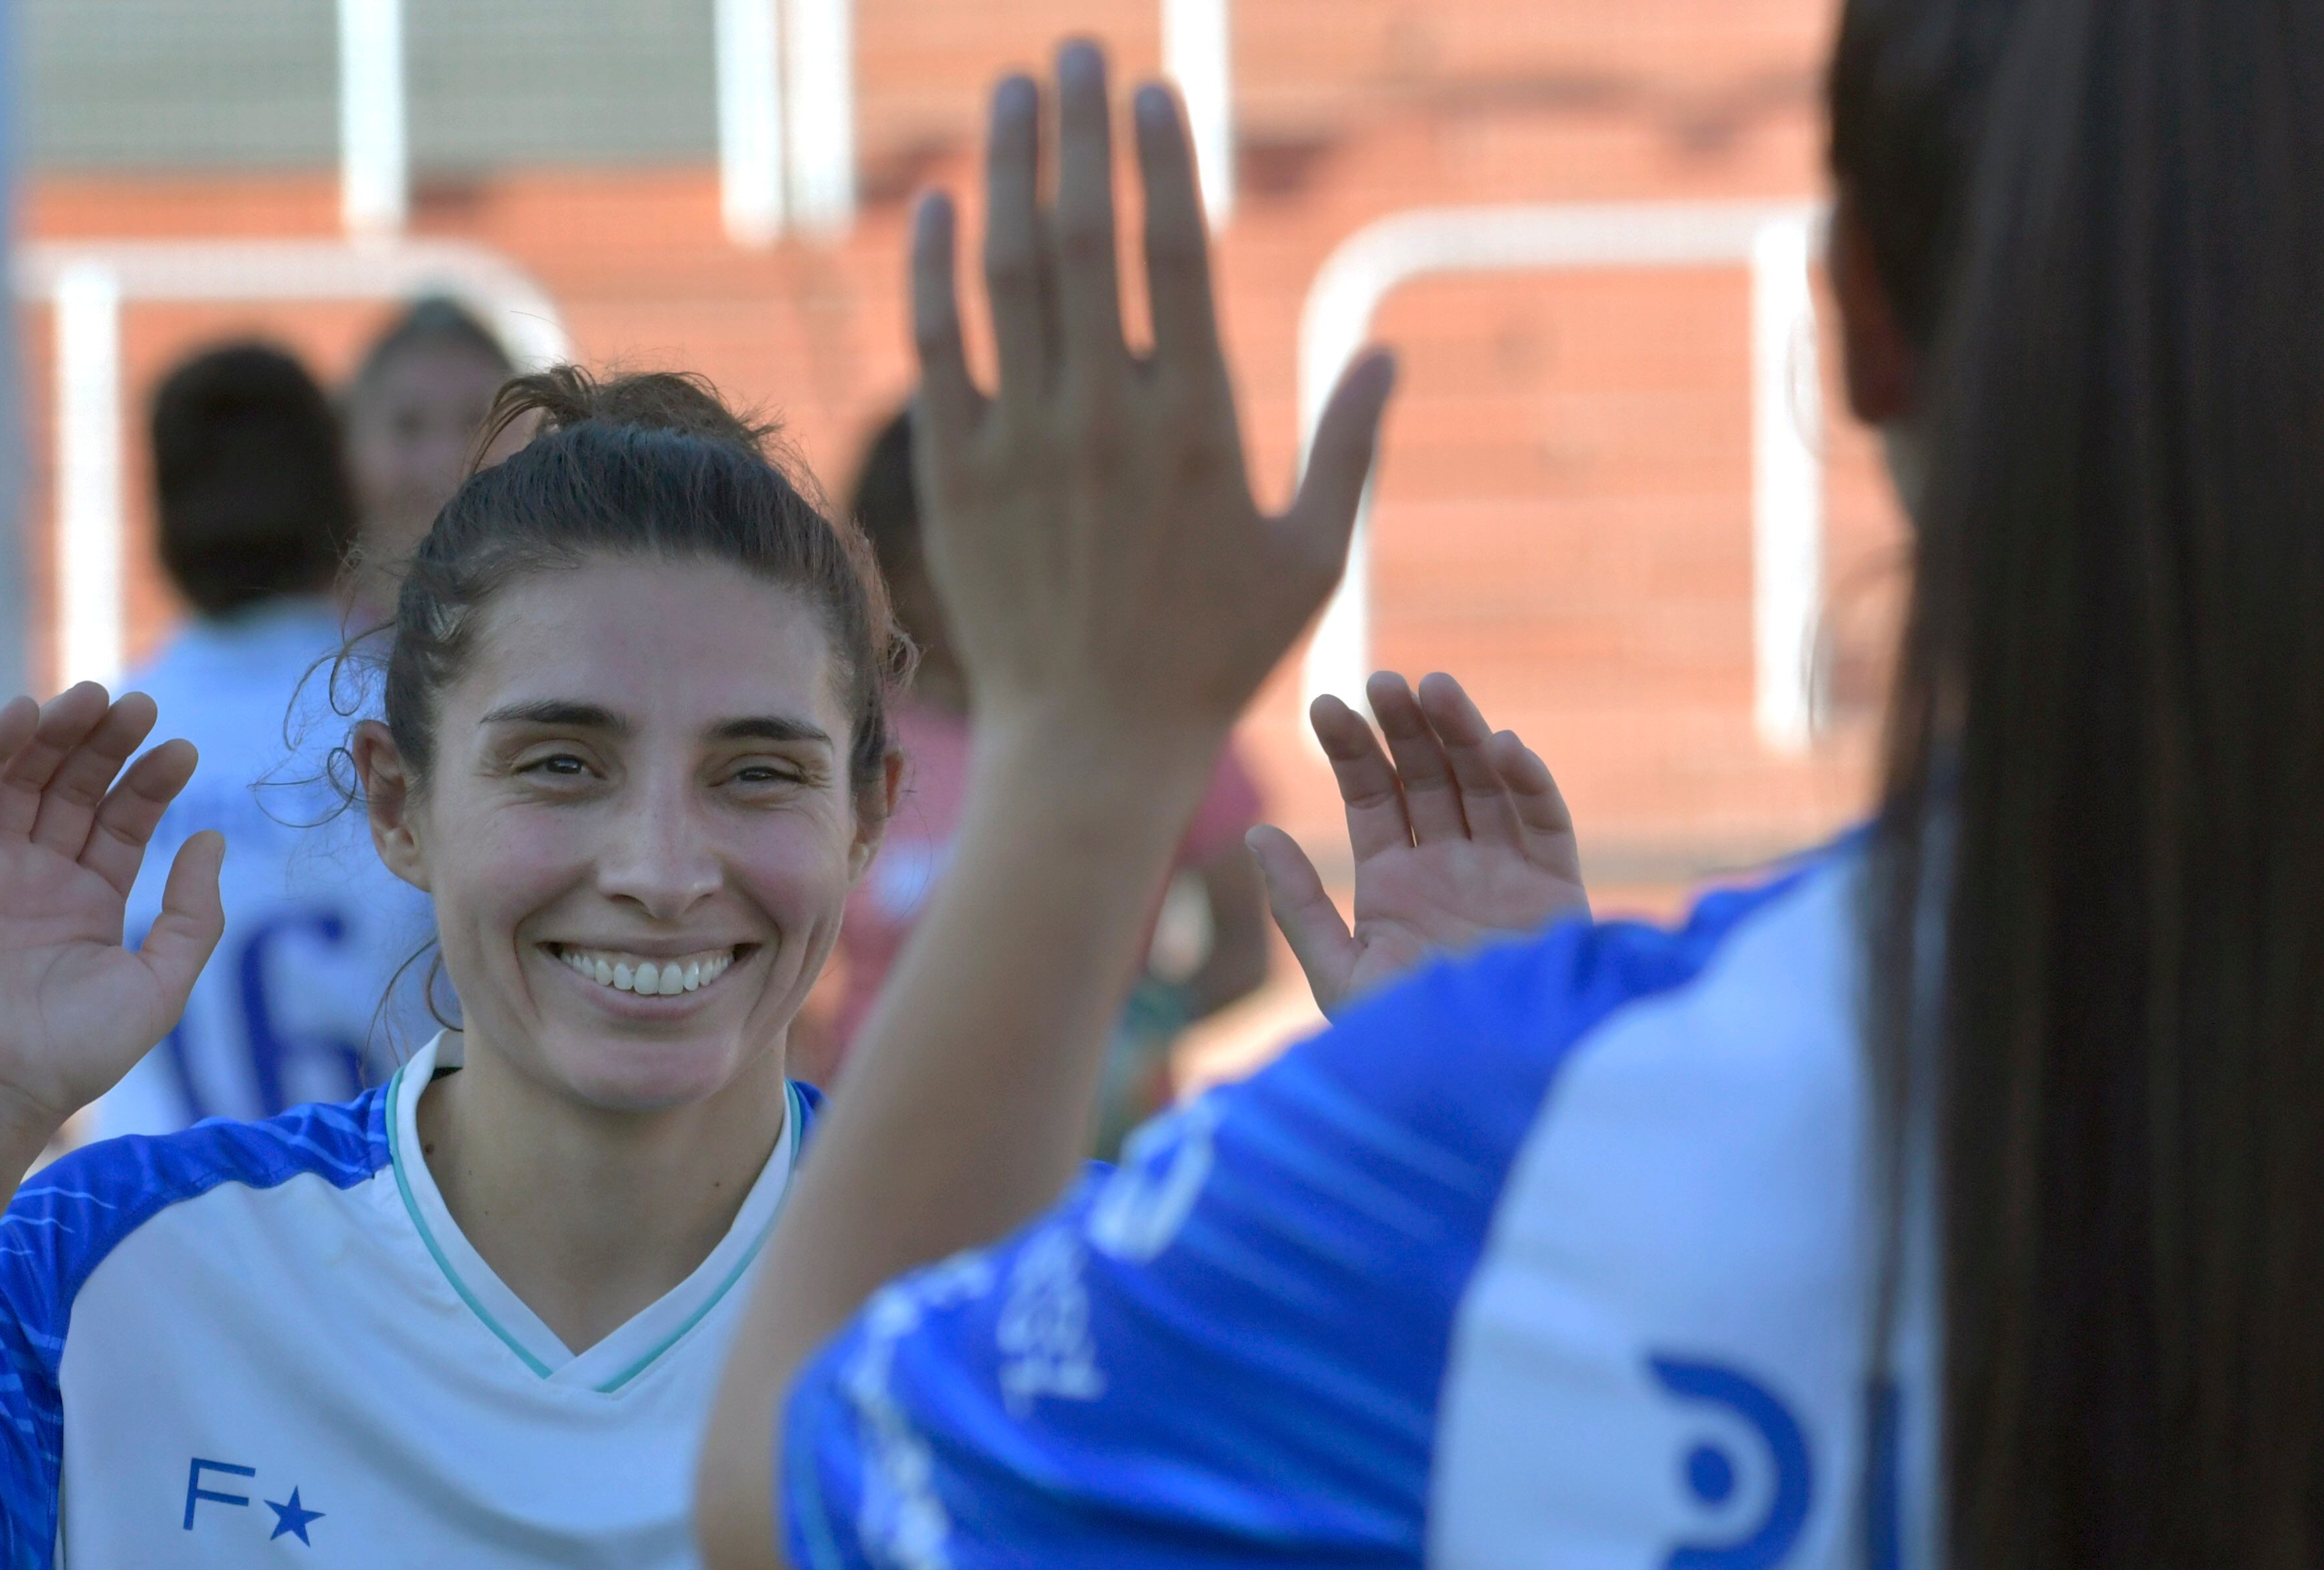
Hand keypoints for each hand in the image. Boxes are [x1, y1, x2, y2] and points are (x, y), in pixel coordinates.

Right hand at [0, 684, 224, 1135]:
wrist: (1, 1086)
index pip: (124, 820)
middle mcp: (42, 875)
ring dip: (56, 733)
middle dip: (108, 744)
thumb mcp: (161, 982)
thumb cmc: (80, 1050)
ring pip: (25, 780)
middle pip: (77, 788)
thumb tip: (215, 839)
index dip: (152, 782)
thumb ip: (191, 914)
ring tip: (96, 697)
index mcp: (91, 898)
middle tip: (141, 704)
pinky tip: (25, 713)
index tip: (184, 750)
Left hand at [907, 43, 1396, 762]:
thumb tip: (1390, 353)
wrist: (1089, 746)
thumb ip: (1348, 449)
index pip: (1173, 253)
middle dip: (1074, 130)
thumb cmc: (1211, 657)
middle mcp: (1102, 417)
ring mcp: (1020, 444)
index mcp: (1194, 422)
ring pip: (1004, 274)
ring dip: (1003, 172)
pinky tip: (936, 207)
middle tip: (1067, 52)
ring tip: (1009, 95)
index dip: (1159, 159)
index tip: (1148, 88)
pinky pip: (937, 351)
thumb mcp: (1311, 560)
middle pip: (1081, 235)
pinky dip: (932, 272)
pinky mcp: (955, 478)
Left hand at [1254, 670, 1587, 1013]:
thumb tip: (1255, 835)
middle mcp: (1450, 868)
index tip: (1326, 707)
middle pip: (1428, 778)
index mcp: (1394, 884)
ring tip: (1433, 688)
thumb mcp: (1340, 975)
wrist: (1479, 1086)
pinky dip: (1529, 784)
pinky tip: (1503, 746)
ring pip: (1485, 784)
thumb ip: (1301, 906)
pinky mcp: (1557, 891)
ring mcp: (1505, 874)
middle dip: (1406, 729)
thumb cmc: (1406, 1045)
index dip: (1353, 751)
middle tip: (1382, 681)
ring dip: (1462, 734)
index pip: (1371, 798)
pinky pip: (1546, 824)